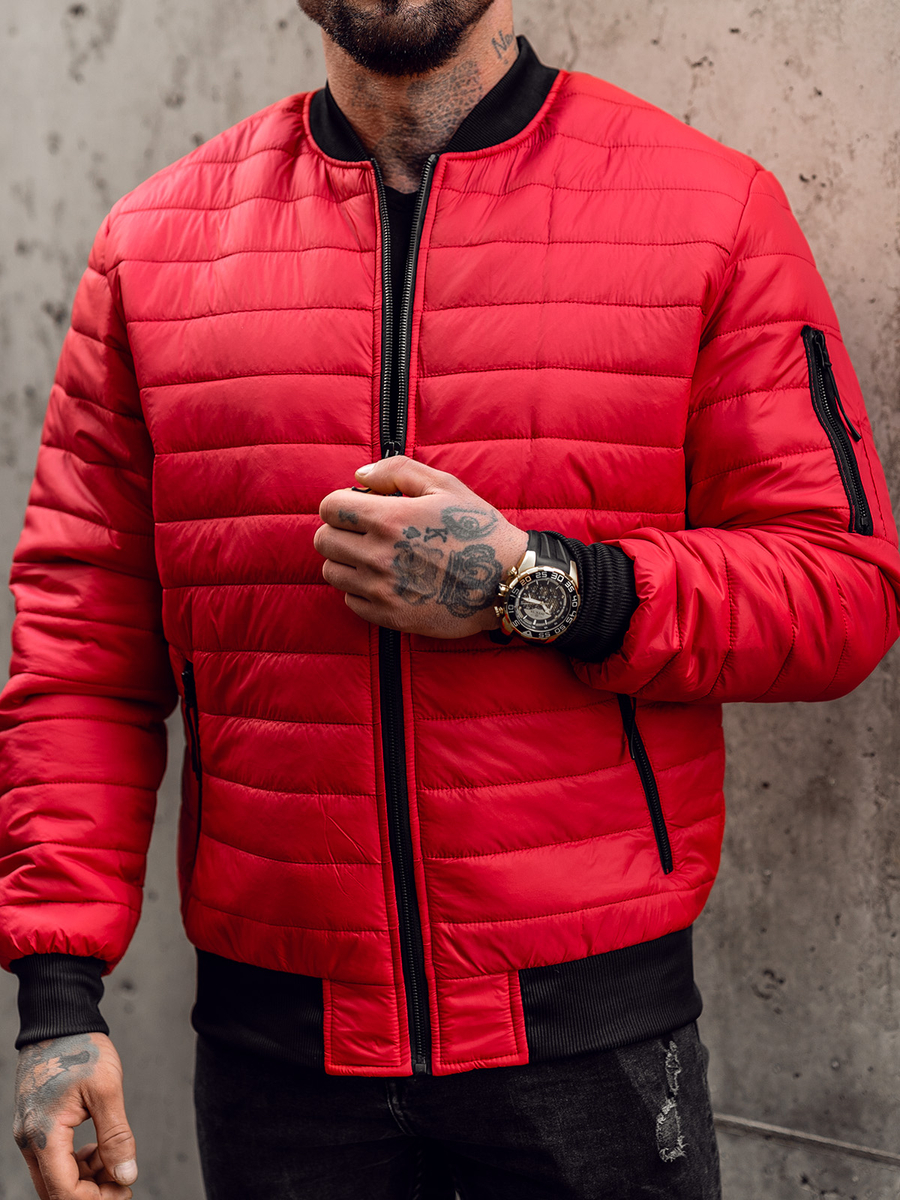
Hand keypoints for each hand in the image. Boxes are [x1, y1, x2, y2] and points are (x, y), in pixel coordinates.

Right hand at [14, 1033, 137, 1199]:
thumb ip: (116, 1136)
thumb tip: (126, 1176)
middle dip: (91, 1193)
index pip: (64, 1191)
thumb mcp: (106, 1089)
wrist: (60, 1019)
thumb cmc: (81, 1047)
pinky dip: (77, 1162)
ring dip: (86, 1178)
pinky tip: (98, 1149)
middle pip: (56, 1189)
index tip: (124, 1191)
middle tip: (123, 1183)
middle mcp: (30, 1139)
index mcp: (44, 1133)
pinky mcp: (36, 1125)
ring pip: (55, 1176)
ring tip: (115, 1159)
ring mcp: (30, 1132)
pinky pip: (53, 1158)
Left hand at [315, 457, 528, 638]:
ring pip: (332, 572)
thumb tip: (359, 477)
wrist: (506, 581)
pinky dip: (360, 591)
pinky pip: (350, 601)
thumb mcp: (444, 486)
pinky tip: (386, 581)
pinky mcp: (389, 617)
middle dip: (339, 531)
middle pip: (324, 541)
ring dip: (346, 561)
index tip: (358, 509)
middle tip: (363, 532)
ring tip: (374, 557)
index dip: (341, 504)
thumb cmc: (477, 529)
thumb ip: (397, 471)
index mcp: (390, 519)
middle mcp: (380, 556)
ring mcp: (382, 590)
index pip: (329, 508)